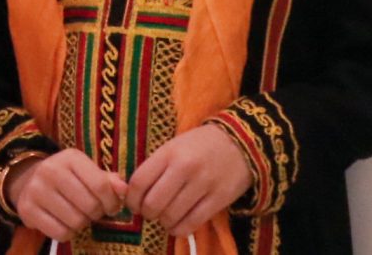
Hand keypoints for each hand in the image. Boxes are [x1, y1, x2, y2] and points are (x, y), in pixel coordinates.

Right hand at [6, 148, 126, 242]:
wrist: (28, 180)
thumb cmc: (67, 177)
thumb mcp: (86, 170)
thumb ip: (107, 180)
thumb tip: (124, 190)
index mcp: (70, 158)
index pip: (100, 185)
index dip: (112, 201)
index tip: (112, 207)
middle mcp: (51, 171)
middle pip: (89, 206)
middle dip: (97, 213)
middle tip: (93, 211)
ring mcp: (36, 190)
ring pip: (75, 221)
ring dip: (82, 223)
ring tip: (79, 215)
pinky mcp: (27, 210)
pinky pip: (60, 233)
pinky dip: (68, 233)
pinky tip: (65, 223)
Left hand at [128, 125, 253, 235]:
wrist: (241, 142)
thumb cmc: (200, 145)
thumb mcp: (174, 146)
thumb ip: (154, 167)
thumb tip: (131, 194)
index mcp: (170, 152)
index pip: (139, 182)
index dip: (131, 199)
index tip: (134, 204)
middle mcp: (185, 167)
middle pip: (152, 204)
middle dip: (147, 214)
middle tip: (151, 212)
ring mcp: (203, 184)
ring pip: (170, 217)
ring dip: (164, 222)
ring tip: (167, 216)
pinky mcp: (218, 200)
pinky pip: (190, 224)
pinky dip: (179, 229)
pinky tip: (179, 223)